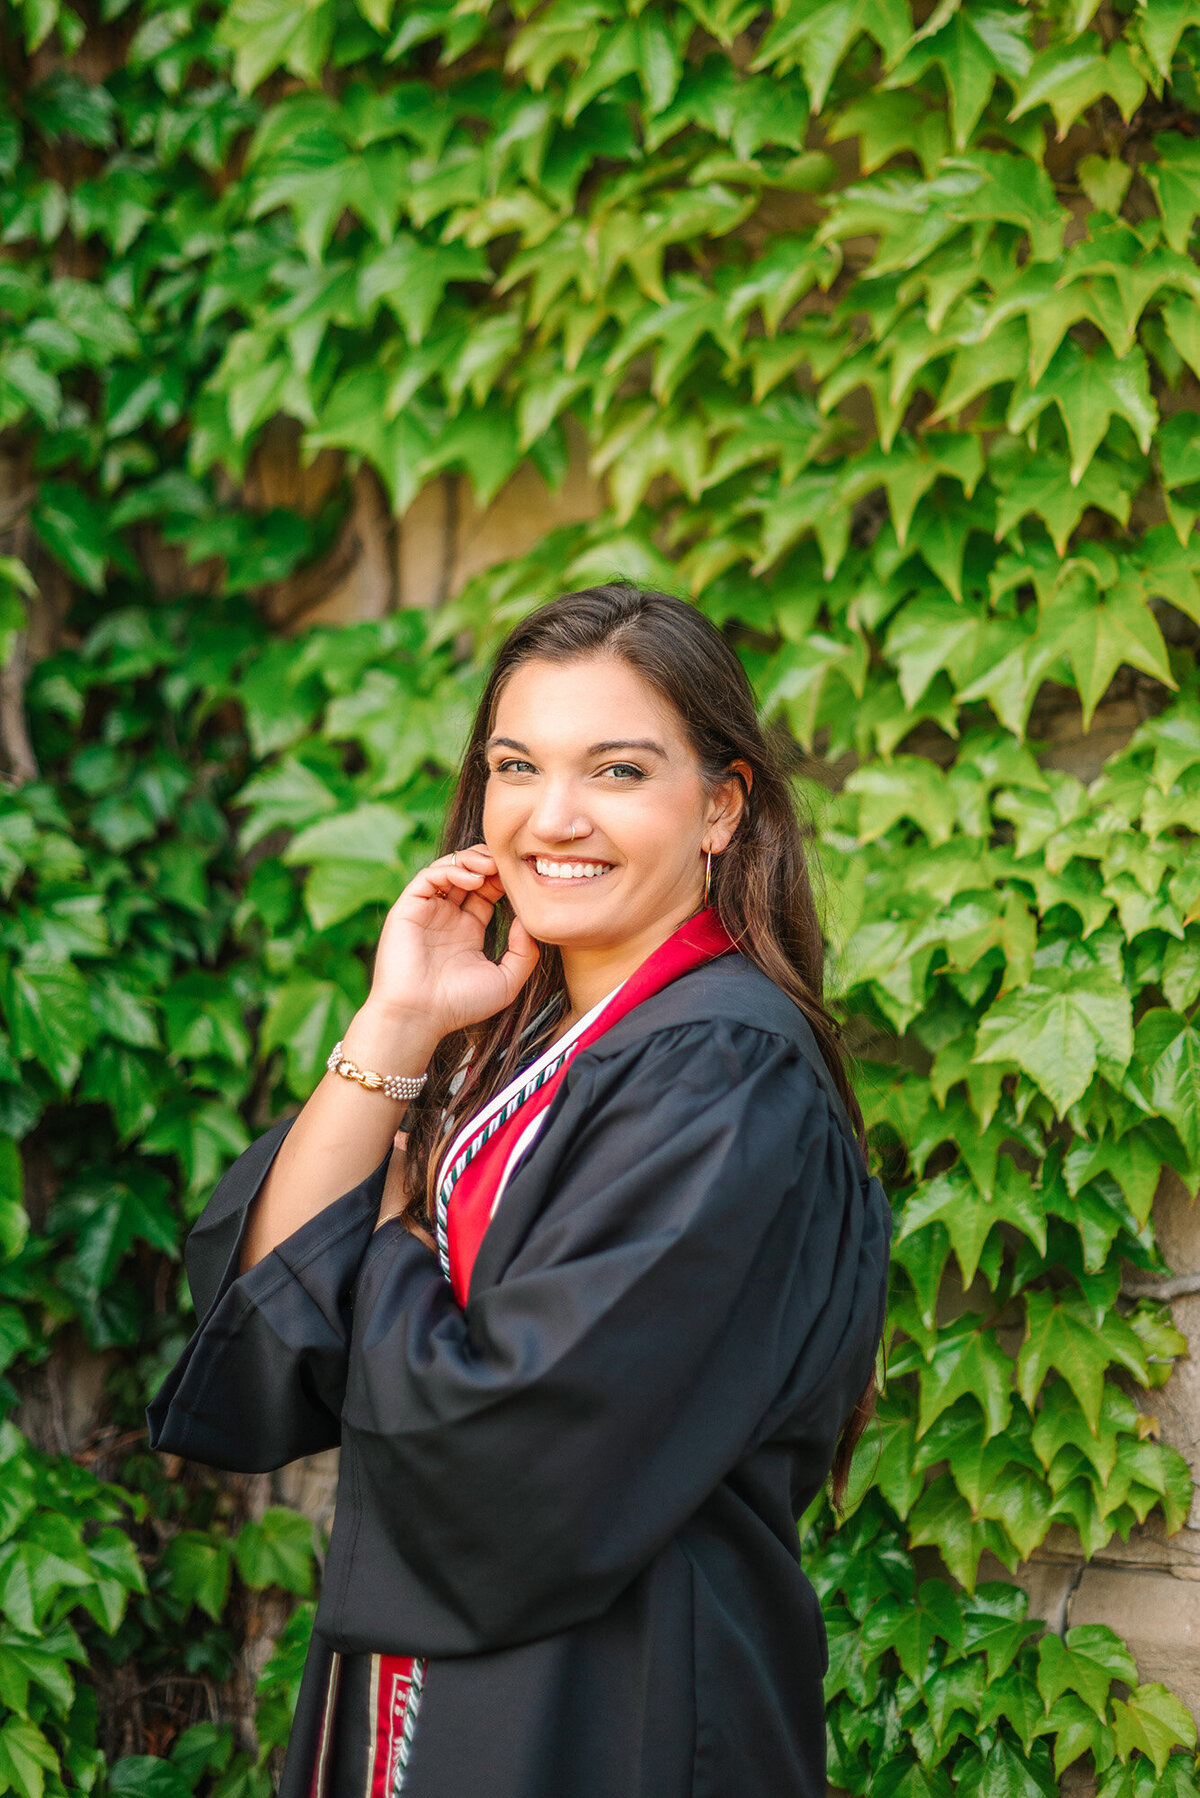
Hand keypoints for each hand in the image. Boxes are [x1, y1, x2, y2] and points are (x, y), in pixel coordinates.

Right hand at [362, 844, 538, 1049]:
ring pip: (448, 868)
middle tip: (508, 864)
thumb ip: (524, 953)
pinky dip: (451, 869)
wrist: (419, 1016)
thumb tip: (526, 920)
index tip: (522, 879)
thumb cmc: (459, 1005)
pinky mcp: (408, 908)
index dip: (504, 880)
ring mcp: (427, 911)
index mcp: (468, 930)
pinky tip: (473, 878)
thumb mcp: (506, 981)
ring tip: (491, 866)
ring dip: (472, 860)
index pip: (487, 892)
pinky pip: (428, 877)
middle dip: (490, 863)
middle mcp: (447, 917)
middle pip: (469, 874)